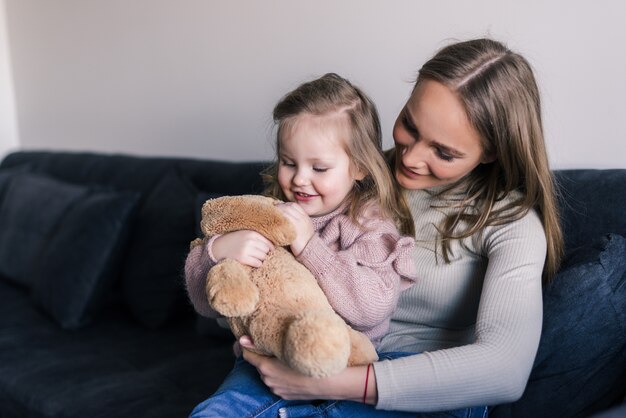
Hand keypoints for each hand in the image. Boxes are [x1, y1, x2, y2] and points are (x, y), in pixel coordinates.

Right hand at [211, 230, 273, 267]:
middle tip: (258, 255)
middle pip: (267, 250)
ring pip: (263, 257)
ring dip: (261, 259)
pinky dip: (257, 264)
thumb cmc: (236, 241)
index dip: (270, 248)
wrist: (219, 247)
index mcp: (252, 233)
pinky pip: (258, 263)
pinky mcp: (242, 258)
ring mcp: (246, 249)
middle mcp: (249, 240)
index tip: (268, 251)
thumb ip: (258, 237)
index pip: (269, 243)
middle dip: (264, 254)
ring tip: (254, 258)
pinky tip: (252, 262)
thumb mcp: (246, 234)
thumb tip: (275, 246)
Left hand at [240, 336, 375, 402]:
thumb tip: (243, 338)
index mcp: (266, 368)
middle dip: (264, 355)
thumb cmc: (312, 359)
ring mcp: (277, 390)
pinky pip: (278, 382)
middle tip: (277, 345)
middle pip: (259, 364)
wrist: (332, 382)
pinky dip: (282, 375)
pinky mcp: (285, 395)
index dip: (249, 345)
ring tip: (287, 356)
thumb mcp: (288, 346)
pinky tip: (293, 368)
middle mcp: (268, 381)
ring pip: (269, 374)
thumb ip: (263, 343)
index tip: (253, 338)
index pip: (247, 355)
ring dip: (274, 366)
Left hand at [275, 203, 313, 255]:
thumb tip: (285, 215)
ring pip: (286, 212)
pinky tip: (273, 222)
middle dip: (279, 207)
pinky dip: (278, 219)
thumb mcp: (304, 228)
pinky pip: (284, 220)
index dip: (284, 205)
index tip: (278, 207)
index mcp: (306, 217)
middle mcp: (303, 219)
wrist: (309, 251)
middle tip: (272, 210)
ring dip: (277, 212)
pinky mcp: (294, 231)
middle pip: (289, 207)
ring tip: (271, 215)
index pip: (294, 205)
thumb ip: (297, 220)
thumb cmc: (304, 242)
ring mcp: (299, 224)